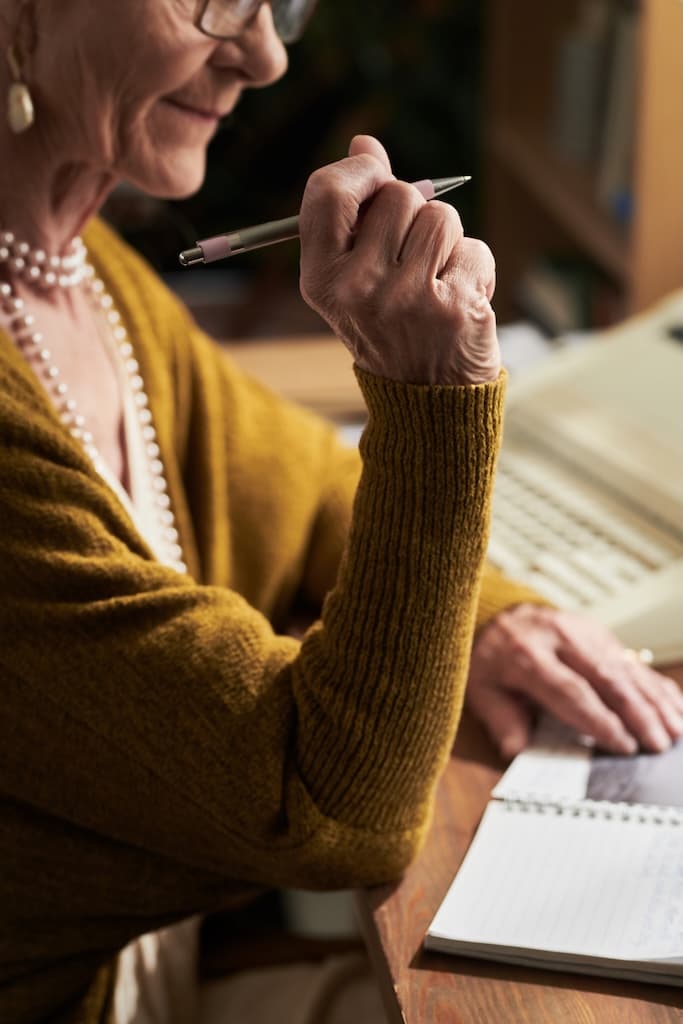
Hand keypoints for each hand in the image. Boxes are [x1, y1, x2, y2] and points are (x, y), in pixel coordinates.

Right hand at [299, 135, 500, 386]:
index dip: (360, 170)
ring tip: (437, 280)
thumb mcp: (354, 279)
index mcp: (322, 280)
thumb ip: (355, 213)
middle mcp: (357, 289)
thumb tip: (363, 142)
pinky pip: (474, 249)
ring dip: (448, 241)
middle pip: (397, 195)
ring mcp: (406, 299)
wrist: (428, 403)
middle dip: (414, 213)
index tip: (377, 174)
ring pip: (442, 216)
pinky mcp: (454, 307)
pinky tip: (460, 301)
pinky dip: (474, 269)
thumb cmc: (392, 331)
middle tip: (412, 259)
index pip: (329, 193)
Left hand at [467, 604, 682, 758]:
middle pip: (605, 677)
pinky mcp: (599, 631)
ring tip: (675, 729)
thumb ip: (501, 721)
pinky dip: (654, 683)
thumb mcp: (481, 691)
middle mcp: (559, 638)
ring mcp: (583, 631)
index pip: (570, 690)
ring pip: (624, 667)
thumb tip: (518, 752)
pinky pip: (631, 658)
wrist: (495, 615)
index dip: (599, 719)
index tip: (623, 746)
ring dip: (653, 700)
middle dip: (637, 713)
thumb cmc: (490, 662)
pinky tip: (674, 704)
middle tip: (659, 743)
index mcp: (525, 655)